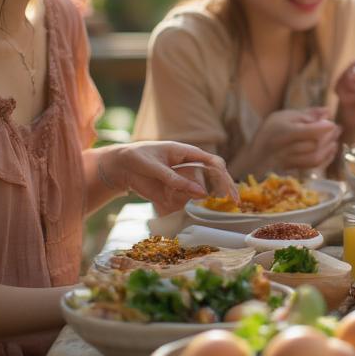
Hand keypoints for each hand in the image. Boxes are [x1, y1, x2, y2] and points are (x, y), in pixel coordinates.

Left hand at [100, 142, 235, 214]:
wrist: (120, 167)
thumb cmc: (138, 158)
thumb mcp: (156, 168)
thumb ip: (177, 180)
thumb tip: (201, 193)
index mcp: (187, 152)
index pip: (214, 163)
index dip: (225, 177)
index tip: (231, 193)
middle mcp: (189, 165)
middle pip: (213, 176)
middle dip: (223, 188)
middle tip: (234, 202)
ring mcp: (182, 178)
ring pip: (198, 190)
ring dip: (197, 196)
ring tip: (185, 197)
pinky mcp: (174, 189)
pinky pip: (185, 199)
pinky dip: (183, 203)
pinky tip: (175, 202)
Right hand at [253, 107, 340, 172]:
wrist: (256, 156)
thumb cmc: (270, 131)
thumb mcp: (283, 116)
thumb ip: (306, 114)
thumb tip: (327, 111)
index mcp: (284, 131)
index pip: (307, 131)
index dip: (323, 127)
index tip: (332, 123)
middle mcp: (286, 148)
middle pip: (314, 144)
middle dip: (329, 136)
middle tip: (338, 128)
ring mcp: (290, 161)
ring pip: (315, 156)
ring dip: (329, 147)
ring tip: (335, 137)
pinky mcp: (294, 170)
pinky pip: (313, 166)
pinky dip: (326, 158)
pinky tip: (331, 149)